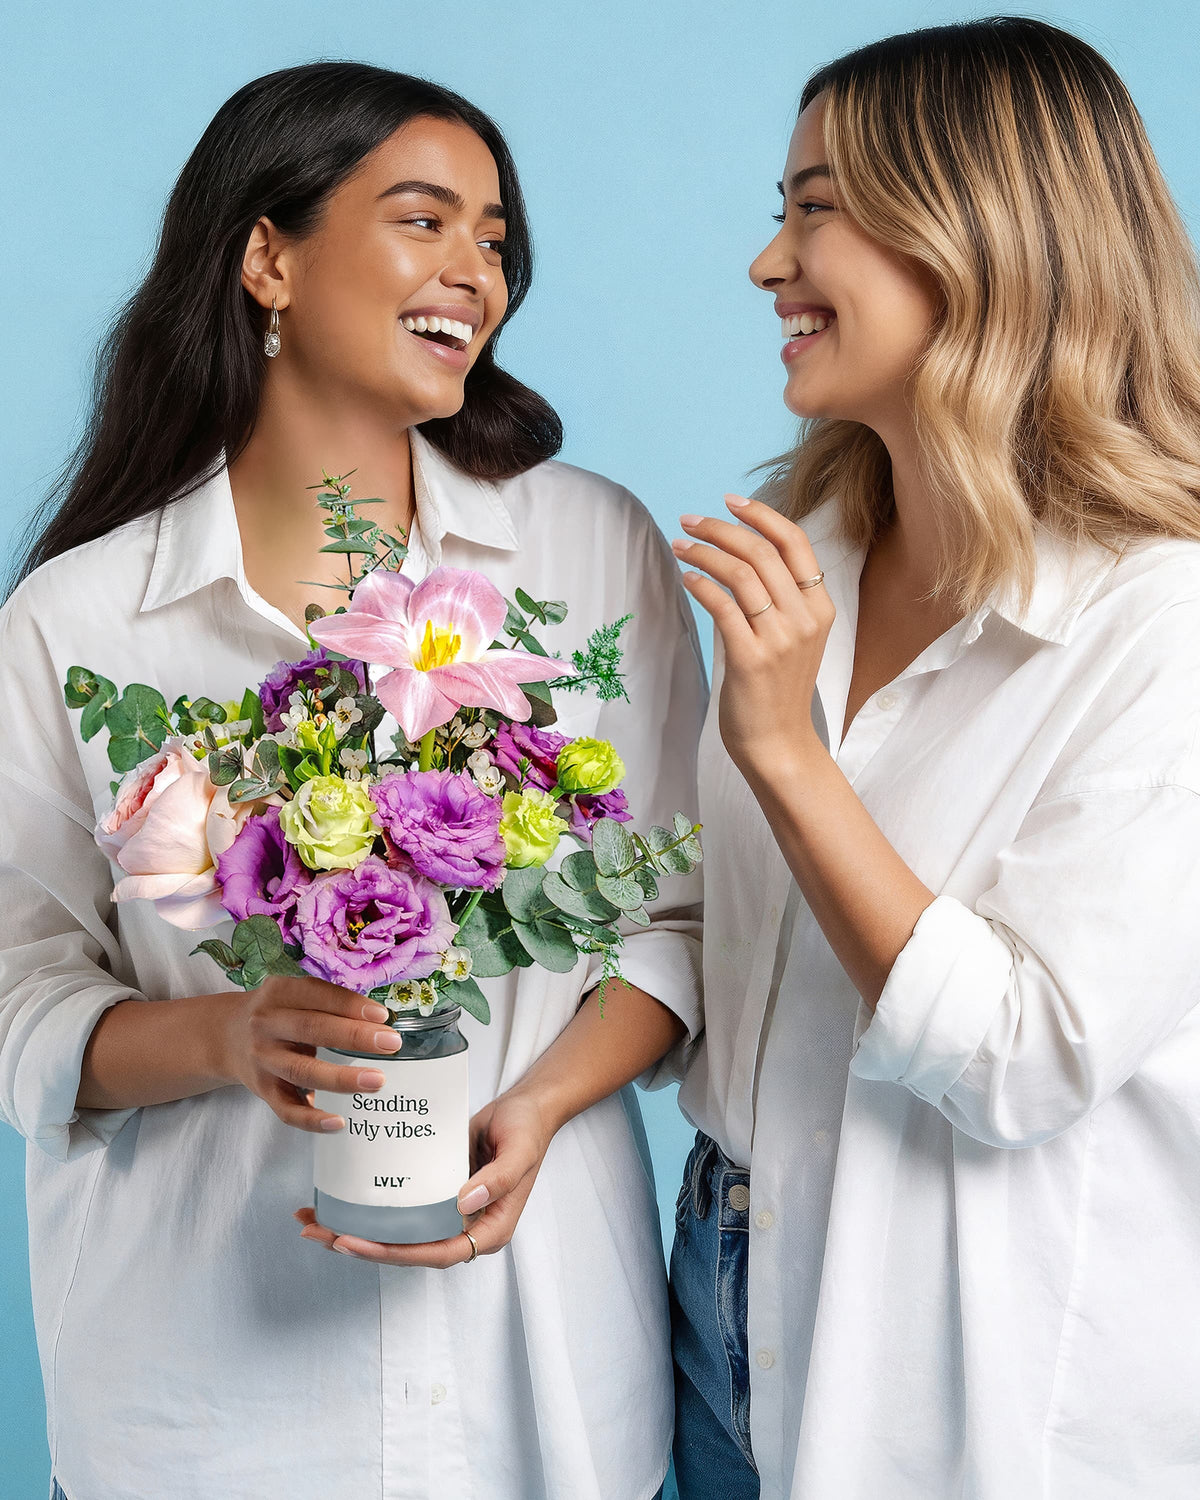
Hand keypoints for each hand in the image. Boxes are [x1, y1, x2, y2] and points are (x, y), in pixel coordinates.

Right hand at [219, 974, 400, 1131]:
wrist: (226, 1036)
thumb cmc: (278, 1012)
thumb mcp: (294, 994)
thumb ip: (328, 1002)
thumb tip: (377, 1021)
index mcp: (279, 993)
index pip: (317, 994)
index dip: (350, 1005)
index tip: (383, 1016)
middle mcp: (266, 1024)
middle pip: (312, 1029)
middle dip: (354, 1036)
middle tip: (392, 1043)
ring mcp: (263, 1059)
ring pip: (301, 1071)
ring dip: (341, 1078)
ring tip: (376, 1081)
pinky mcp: (263, 1090)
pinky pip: (286, 1109)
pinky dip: (311, 1120)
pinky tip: (338, 1123)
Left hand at [295, 1085, 554, 1266]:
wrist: (526, 1106)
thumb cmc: (527, 1129)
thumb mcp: (519, 1151)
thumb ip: (496, 1180)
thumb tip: (461, 1203)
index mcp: (488, 1230)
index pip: (436, 1254)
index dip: (394, 1254)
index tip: (354, 1243)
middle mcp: (463, 1227)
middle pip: (407, 1250)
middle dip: (361, 1247)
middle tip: (319, 1234)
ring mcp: (445, 1210)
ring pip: (397, 1232)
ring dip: (355, 1230)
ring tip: (313, 1222)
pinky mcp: (432, 1190)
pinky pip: (398, 1206)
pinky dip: (367, 1205)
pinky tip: (336, 1196)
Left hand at [672, 494, 834, 775]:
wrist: (778, 743)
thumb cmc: (778, 689)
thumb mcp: (794, 637)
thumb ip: (779, 598)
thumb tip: (739, 553)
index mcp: (820, 608)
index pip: (795, 543)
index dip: (762, 514)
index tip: (730, 500)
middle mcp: (804, 619)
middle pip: (762, 552)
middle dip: (720, 528)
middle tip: (689, 521)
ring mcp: (780, 639)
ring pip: (740, 573)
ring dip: (703, 552)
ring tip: (680, 546)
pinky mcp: (751, 659)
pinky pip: (723, 607)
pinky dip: (701, 584)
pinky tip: (686, 578)